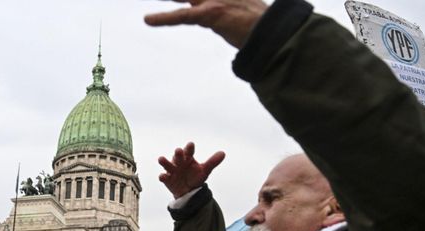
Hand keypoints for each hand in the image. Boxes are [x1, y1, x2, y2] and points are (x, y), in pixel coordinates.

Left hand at [144, 0, 268, 48]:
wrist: (275, 33)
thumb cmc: (264, 28)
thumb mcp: (249, 14)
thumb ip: (231, 16)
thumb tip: (228, 24)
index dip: (191, 0)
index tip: (187, 1)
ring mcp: (215, 1)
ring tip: (151, 8)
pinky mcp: (211, 14)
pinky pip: (182, 16)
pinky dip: (164, 19)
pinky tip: (149, 20)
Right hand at [157, 142, 224, 198]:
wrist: (189, 191)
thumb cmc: (195, 177)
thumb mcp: (205, 170)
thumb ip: (212, 162)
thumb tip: (223, 153)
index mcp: (188, 158)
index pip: (188, 151)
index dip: (189, 148)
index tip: (191, 145)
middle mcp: (179, 162)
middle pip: (178, 157)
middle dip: (178, 154)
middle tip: (178, 151)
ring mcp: (172, 170)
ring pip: (167, 164)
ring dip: (164, 162)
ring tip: (161, 159)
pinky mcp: (167, 179)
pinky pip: (164, 177)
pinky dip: (162, 176)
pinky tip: (162, 176)